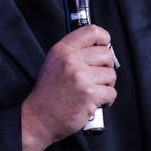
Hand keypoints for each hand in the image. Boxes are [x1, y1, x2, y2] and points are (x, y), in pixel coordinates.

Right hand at [20, 24, 116, 150]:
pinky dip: (106, 100)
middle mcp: (71, 60)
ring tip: (92, 91)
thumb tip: (101, 48)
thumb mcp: (54, 63)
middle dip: (106, 67)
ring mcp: (81, 77)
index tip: (104, 47)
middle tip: (96, 77)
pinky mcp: (89, 94)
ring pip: (111, 75)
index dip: (104, 39)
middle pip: (106, 54)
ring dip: (106, 85)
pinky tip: (94, 102)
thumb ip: (74, 52)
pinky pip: (111, 93)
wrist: (38, 119)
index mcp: (62, 49)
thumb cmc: (48, 93)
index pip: (92, 31)